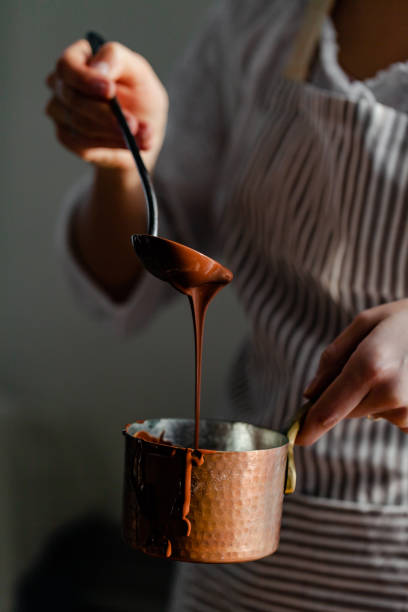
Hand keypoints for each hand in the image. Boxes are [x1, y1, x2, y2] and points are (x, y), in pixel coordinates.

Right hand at [45, 39, 167, 169]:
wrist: (141, 131)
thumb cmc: (139, 94)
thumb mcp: (138, 72)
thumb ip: (118, 60)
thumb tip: (98, 68)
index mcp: (77, 58)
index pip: (67, 66)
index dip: (86, 79)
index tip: (110, 90)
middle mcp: (61, 83)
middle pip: (73, 98)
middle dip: (106, 114)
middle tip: (133, 125)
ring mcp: (59, 111)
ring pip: (79, 123)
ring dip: (114, 133)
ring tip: (143, 137)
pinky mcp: (65, 136)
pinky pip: (82, 144)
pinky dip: (111, 145)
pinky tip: (130, 145)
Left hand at [296, 299, 407, 444]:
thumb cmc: (406, 321)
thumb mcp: (366, 324)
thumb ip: (333, 359)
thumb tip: (310, 394)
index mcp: (371, 365)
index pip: (329, 409)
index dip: (310, 428)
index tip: (297, 441)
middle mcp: (391, 392)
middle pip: (345, 411)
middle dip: (345, 394)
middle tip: (370, 363)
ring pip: (370, 413)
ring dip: (373, 396)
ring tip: (397, 367)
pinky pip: (393, 417)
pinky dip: (393, 403)